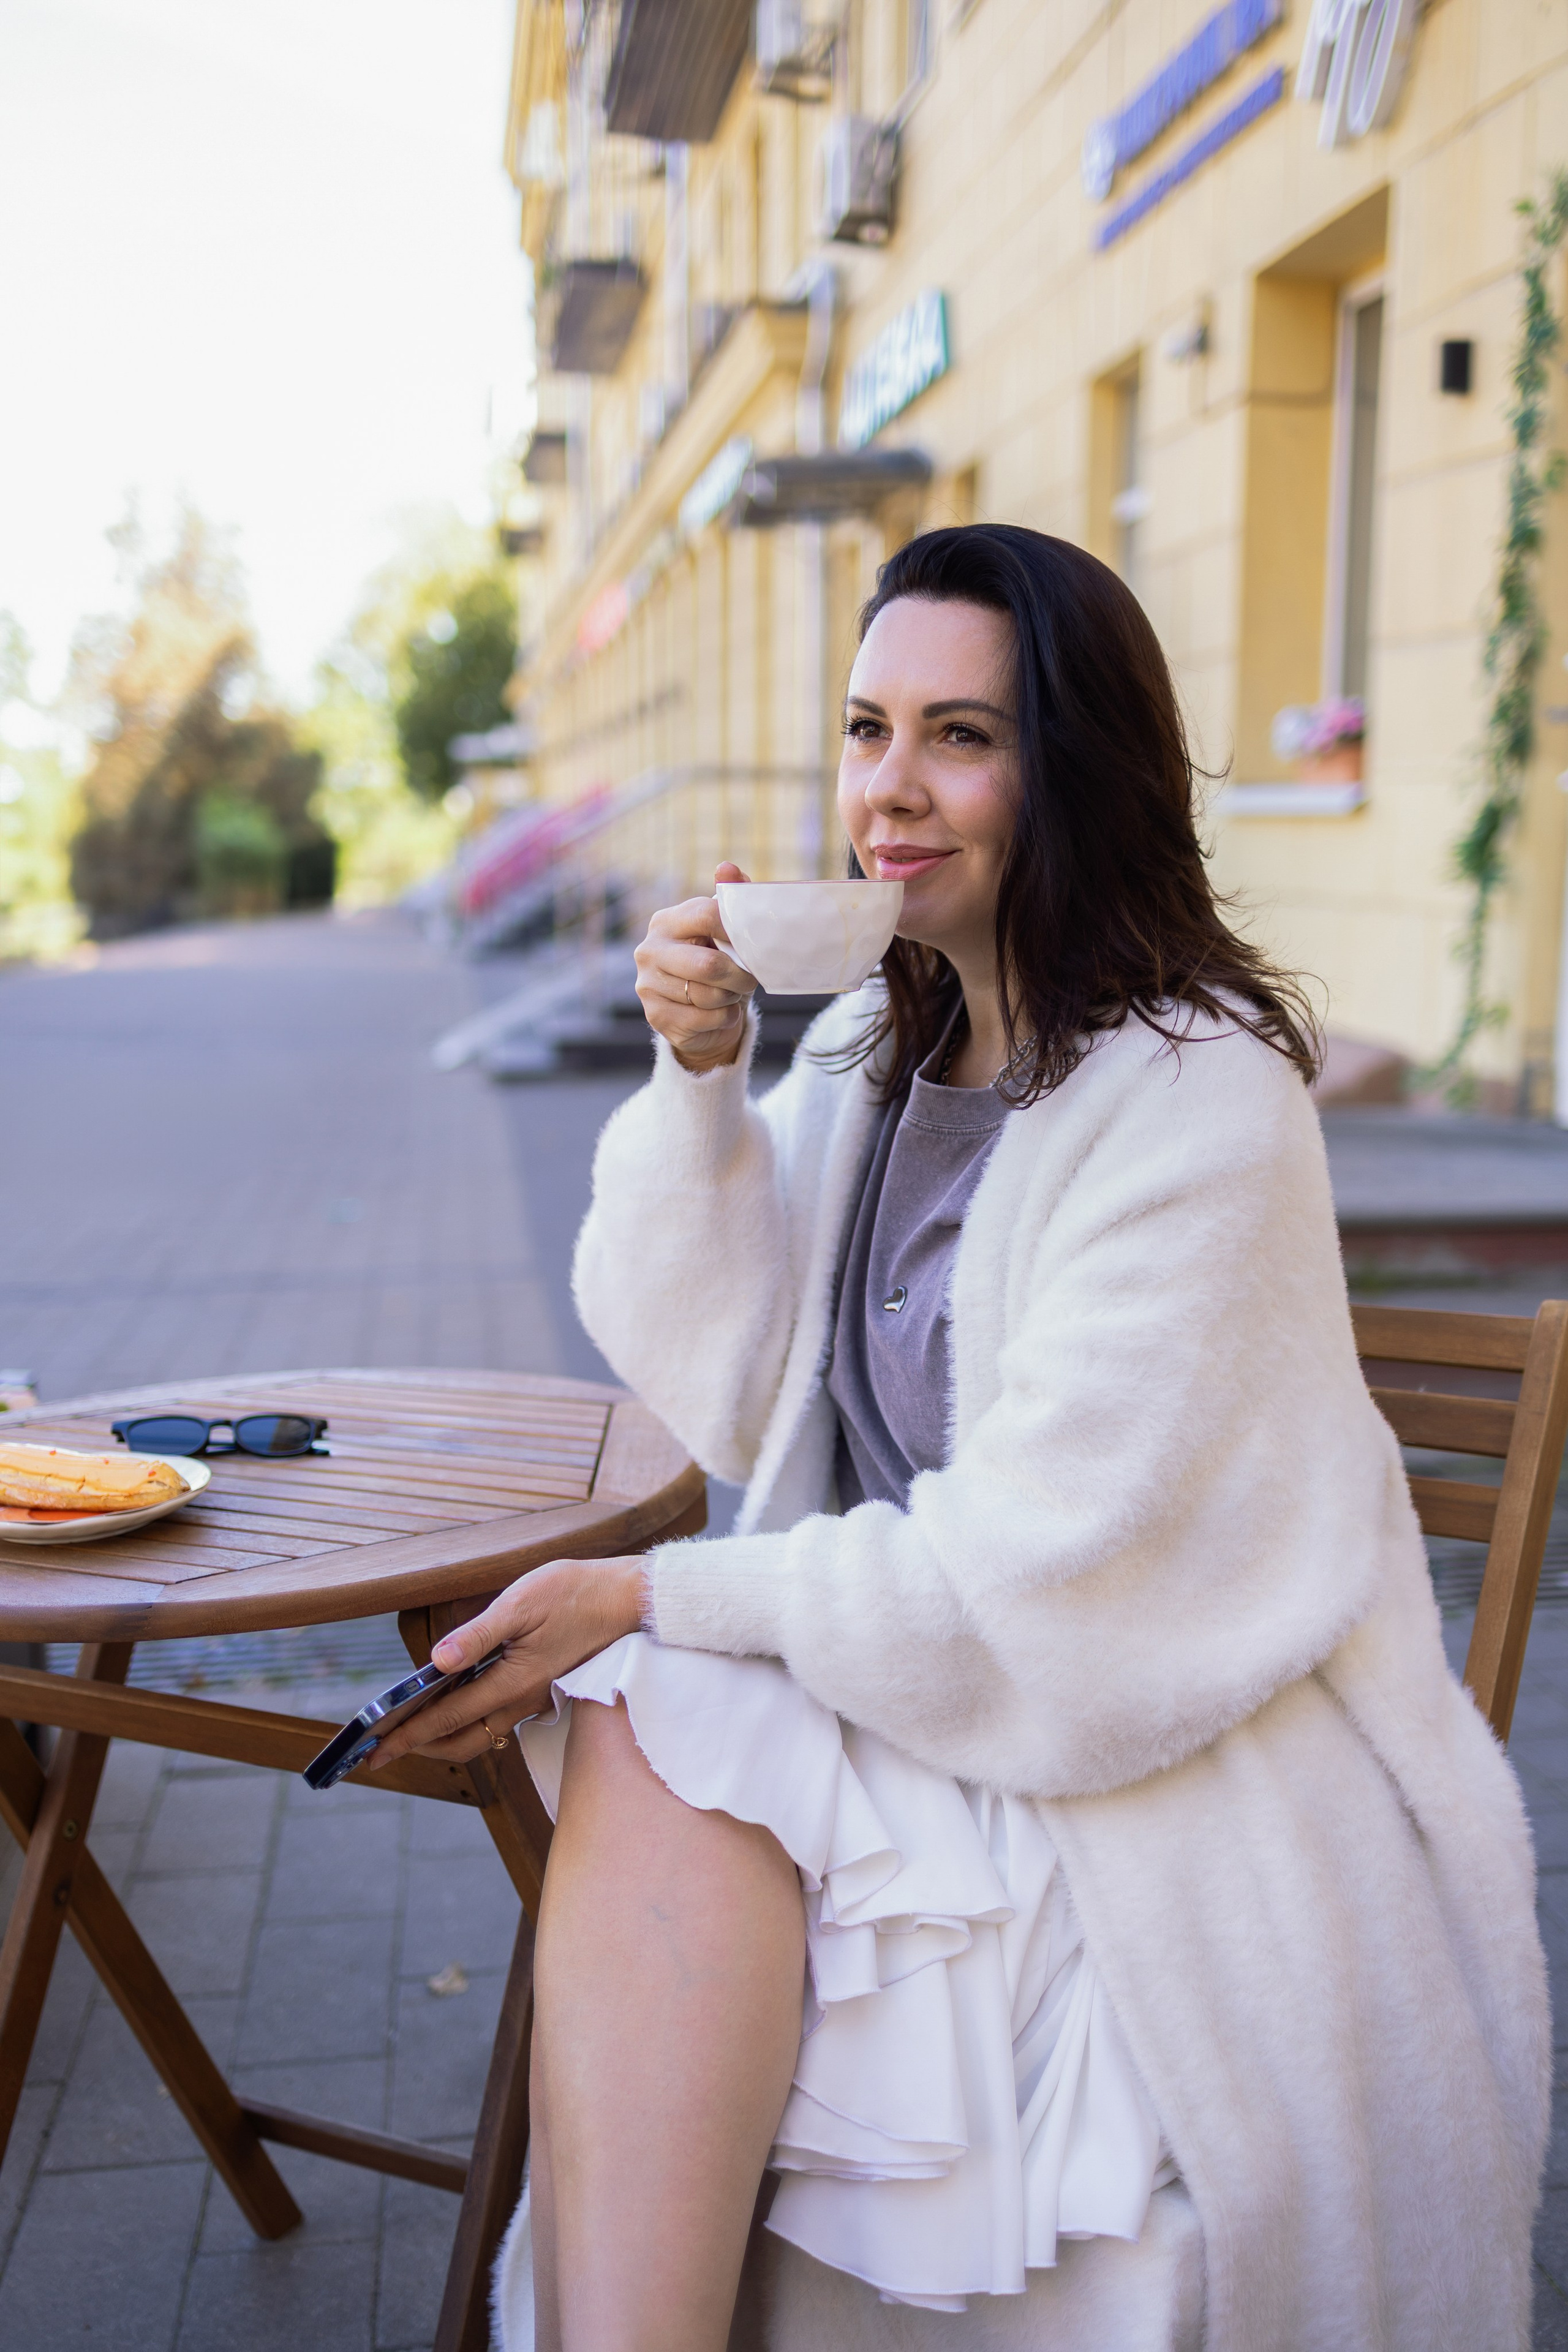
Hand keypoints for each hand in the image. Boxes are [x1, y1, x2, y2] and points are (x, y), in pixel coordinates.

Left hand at [367, 1556, 647, 1767]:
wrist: (628, 1599)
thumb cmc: (575, 1593)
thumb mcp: (521, 1604)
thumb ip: (477, 1636)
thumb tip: (436, 1662)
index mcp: (512, 1683)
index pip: (447, 1717)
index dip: (407, 1734)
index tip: (374, 1750)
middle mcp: (522, 1701)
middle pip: (462, 1742)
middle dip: (420, 1749)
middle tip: (383, 1751)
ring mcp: (535, 1698)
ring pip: (481, 1735)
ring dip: (444, 1739)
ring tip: (413, 1732)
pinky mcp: (543, 1689)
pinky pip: (499, 1720)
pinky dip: (469, 1723)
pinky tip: (456, 1706)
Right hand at [634, 861, 757, 1070]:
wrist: (701, 1015)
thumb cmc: (717, 964)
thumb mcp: (726, 932)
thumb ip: (731, 897)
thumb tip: (726, 867)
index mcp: (667, 921)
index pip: (706, 916)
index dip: (737, 932)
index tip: (754, 944)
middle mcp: (650, 950)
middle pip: (708, 965)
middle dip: (740, 976)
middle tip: (750, 979)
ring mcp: (648, 984)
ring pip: (707, 996)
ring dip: (731, 998)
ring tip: (731, 994)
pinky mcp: (655, 1016)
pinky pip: (703, 1019)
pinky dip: (723, 1019)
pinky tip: (720, 1013)